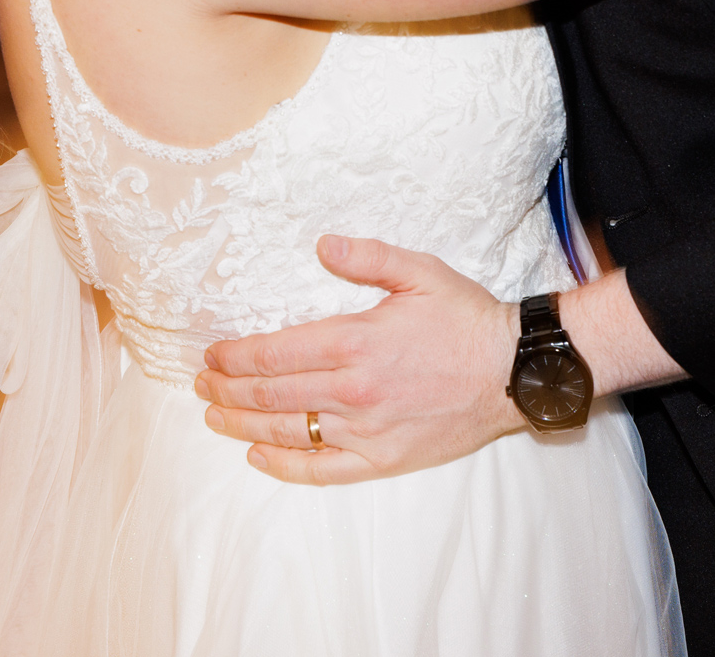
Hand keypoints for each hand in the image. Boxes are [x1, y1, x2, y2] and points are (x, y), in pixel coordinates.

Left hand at [196, 235, 523, 485]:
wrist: (513, 371)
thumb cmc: (466, 319)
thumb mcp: (419, 272)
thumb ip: (367, 258)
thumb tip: (323, 245)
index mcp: (354, 342)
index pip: (274, 354)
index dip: (235, 357)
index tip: (212, 356)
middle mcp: (352, 391)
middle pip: (270, 395)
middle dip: (227, 391)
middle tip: (201, 386)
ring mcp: (366, 430)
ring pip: (288, 432)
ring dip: (243, 427)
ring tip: (215, 418)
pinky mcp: (383, 458)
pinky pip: (322, 469)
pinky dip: (284, 465)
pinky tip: (259, 457)